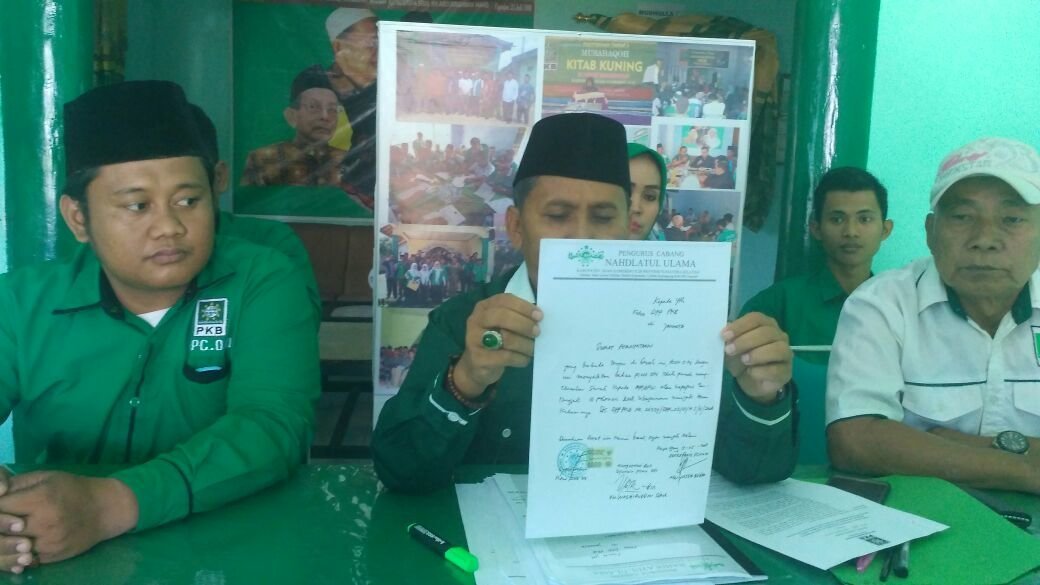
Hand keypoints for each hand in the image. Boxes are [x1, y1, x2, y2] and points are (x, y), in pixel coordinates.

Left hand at [0, 471, 138, 565]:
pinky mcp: (52, 556)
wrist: (106, 509)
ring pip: (11, 548)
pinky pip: (22, 559)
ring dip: (6, 540)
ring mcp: (48, 543)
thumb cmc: (73, 489)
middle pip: (1, 531)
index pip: (0, 507)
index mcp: (41, 498)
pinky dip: (17, 553)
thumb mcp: (45, 477)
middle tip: (4, 522)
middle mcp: (44, 523)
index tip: (2, 505)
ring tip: (10, 532)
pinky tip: (20, 543)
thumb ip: (15, 484)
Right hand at [454, 293, 541, 397]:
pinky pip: (505, 357)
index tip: (539, 316)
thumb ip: (517, 317)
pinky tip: (525, 359)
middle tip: (537, 332)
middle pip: (502, 316)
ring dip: (525, 344)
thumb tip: (539, 318)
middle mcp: (476, 320)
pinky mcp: (478, 359)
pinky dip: (520, 358)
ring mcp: (474, 339)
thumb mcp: (502, 325)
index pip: (504, 300)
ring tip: (533, 348)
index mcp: (484, 307)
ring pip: (505, 338)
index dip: (523, 306)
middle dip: (524, 324)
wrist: (476, 366)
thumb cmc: (495, 341)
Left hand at [721, 312, 791, 403]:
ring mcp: (785, 353)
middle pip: (766, 332)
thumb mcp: (732, 349)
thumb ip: (729, 340)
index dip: (740, 325)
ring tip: (743, 360)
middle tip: (729, 350)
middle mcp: (779, 336)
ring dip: (757, 354)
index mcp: (765, 325)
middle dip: (746, 340)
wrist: (751, 382)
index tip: (725, 335)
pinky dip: (762, 371)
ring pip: (777, 349)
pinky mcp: (786, 371)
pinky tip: (750, 372)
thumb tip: (725, 332)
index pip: (756, 318)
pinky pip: (777, 369)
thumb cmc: (742, 360)